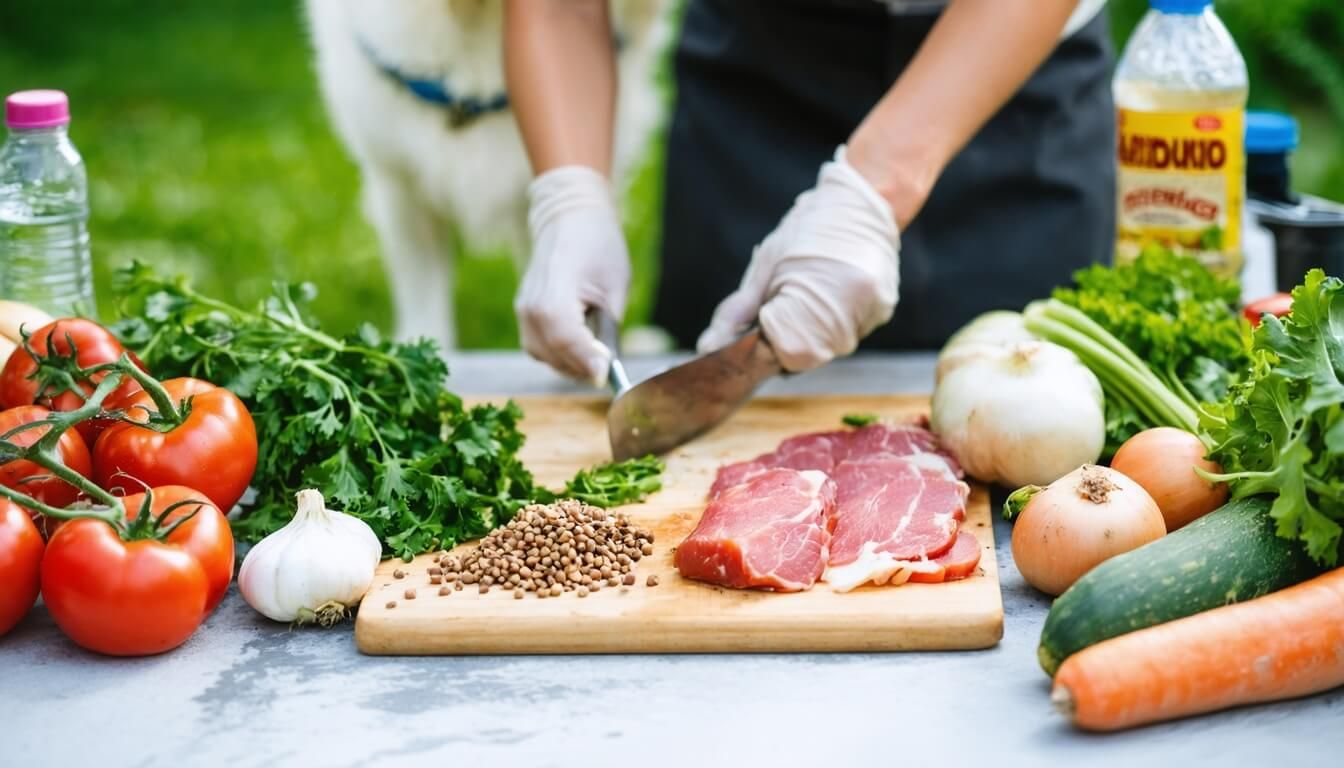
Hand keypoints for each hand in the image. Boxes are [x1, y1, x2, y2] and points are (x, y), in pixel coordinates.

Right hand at [515, 166, 630, 382]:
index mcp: (554, 289)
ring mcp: (523, 310)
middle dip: (582, 366)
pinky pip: (539, 348)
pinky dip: (559, 355)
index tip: (606, 375)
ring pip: (544, 355)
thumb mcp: (614, 286)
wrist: (568, 217)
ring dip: (571, 364)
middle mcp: (531, 304)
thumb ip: (608, 328)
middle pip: (553, 352)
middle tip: (608, 369)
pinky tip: (580, 348)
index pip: (566, 337)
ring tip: (596, 356)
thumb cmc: (597, 244)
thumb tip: (607, 366)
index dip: (586, 360)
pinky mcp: (524, 315)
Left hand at [696, 147, 899, 371]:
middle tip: (784, 305)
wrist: (862, 201)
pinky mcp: (884, 310)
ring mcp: (873, 310)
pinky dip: (832, 323)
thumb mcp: (766, 266)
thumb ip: (738, 311)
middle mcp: (853, 306)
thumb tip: (708, 346)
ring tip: (809, 294)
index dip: (769, 343)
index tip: (763, 323)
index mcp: (820, 292)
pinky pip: (850, 333)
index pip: (787, 351)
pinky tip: (830, 294)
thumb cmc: (807, 229)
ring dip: (811, 333)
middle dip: (789, 339)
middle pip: (810, 354)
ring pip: (831, 348)